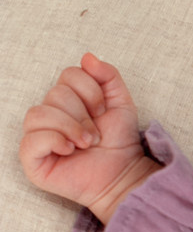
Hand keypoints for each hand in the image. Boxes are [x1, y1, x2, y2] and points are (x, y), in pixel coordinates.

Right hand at [19, 54, 159, 220]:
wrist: (122, 174)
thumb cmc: (118, 141)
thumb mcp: (121, 102)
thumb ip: (108, 76)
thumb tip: (87, 57)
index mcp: (67, 98)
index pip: (68, 74)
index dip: (90, 90)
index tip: (103, 112)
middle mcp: (48, 114)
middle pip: (55, 94)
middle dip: (82, 115)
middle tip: (95, 136)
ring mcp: (37, 136)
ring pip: (38, 113)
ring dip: (70, 128)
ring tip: (86, 144)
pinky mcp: (31, 159)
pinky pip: (31, 140)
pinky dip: (54, 141)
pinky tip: (69, 151)